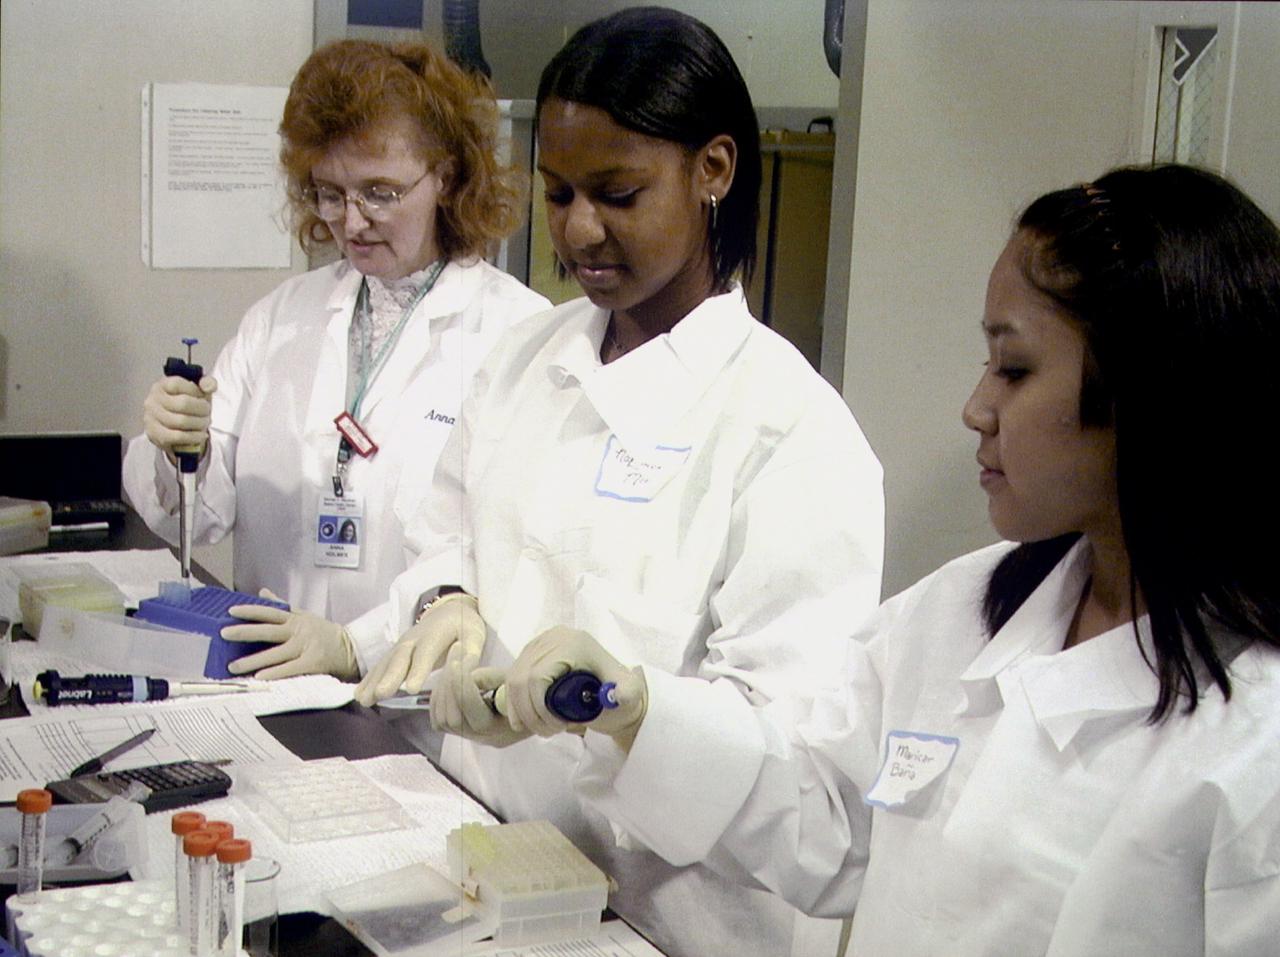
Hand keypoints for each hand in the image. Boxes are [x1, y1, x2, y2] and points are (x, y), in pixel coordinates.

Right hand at [143, 374, 217, 459]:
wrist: (174, 427)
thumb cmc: (188, 405)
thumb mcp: (198, 391)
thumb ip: (207, 383)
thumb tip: (209, 387)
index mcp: (162, 385)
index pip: (177, 384)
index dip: (195, 391)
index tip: (203, 397)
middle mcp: (153, 400)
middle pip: (183, 403)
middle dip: (202, 410)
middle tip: (208, 413)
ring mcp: (151, 417)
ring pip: (181, 421)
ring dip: (200, 424)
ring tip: (205, 423)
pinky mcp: (155, 434)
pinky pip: (178, 436)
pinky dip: (194, 437)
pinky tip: (201, 435)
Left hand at [222, 589, 357, 679]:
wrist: (350, 648)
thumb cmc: (323, 632)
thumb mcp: (303, 615)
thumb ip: (282, 606)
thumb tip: (262, 592)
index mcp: (295, 618)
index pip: (269, 612)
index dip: (250, 611)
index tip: (231, 611)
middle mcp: (298, 631)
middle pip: (268, 631)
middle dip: (244, 632)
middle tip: (224, 635)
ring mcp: (305, 647)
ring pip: (275, 653)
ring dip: (252, 660)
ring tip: (233, 667)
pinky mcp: (312, 663)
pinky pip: (290, 669)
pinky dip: (274, 673)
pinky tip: (260, 677)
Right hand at [354, 592, 483, 705]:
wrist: (448, 611)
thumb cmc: (464, 627)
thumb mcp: (475, 636)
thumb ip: (470, 654)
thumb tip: (466, 672)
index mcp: (437, 634)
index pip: (427, 652)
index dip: (418, 669)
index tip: (411, 688)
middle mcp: (415, 637)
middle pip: (401, 657)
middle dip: (390, 676)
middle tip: (381, 694)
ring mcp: (402, 644)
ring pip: (387, 661)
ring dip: (374, 680)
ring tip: (364, 699)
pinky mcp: (395, 651)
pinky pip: (380, 665)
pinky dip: (369, 679)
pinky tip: (359, 695)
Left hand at [429, 644, 528, 747]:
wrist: (532, 703)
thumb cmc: (525, 688)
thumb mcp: (514, 678)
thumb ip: (490, 678)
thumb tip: (466, 677)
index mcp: (503, 726)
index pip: (473, 711)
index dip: (461, 686)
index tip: (458, 663)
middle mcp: (485, 738)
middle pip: (454, 719)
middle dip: (449, 686)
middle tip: (454, 661)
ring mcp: (472, 737)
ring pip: (442, 721)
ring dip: (442, 690)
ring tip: (452, 667)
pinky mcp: (462, 732)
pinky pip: (439, 722)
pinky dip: (438, 700)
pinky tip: (447, 681)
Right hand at [503, 627, 647, 748]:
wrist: (612, 685)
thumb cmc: (618, 690)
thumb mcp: (628, 692)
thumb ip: (629, 693)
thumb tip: (617, 696)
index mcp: (571, 643)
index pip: (537, 676)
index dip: (540, 707)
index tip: (557, 727)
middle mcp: (552, 638)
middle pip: (521, 678)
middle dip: (529, 712)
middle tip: (548, 732)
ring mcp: (539, 643)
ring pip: (513, 679)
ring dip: (520, 710)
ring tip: (541, 728)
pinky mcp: (531, 652)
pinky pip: (512, 677)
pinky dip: (515, 702)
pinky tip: (525, 720)